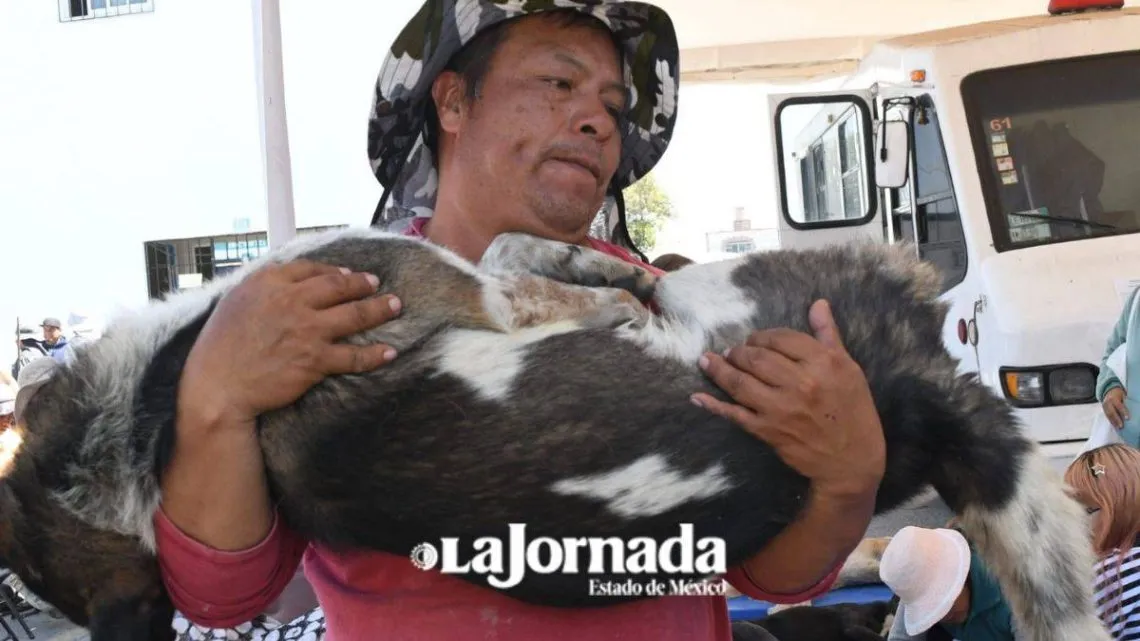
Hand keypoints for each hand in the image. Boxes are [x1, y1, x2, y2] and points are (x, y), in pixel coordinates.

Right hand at [181, 260, 401, 424]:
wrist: (218, 385)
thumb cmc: (220, 346)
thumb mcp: (236, 301)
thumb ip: (264, 287)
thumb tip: (287, 280)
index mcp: (270, 283)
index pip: (312, 269)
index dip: (335, 271)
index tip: (348, 274)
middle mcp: (292, 301)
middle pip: (339, 286)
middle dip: (363, 284)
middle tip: (377, 284)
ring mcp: (307, 330)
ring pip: (354, 315)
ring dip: (380, 309)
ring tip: (396, 306)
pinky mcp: (315, 360)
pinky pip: (354, 356)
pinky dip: (375, 354)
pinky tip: (390, 351)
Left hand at [691, 300, 884, 498]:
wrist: (852, 460)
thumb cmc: (853, 410)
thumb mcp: (848, 368)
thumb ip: (828, 335)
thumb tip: (818, 304)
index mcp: (823, 363)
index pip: (781, 338)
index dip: (763, 336)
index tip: (756, 340)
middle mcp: (800, 383)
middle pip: (756, 357)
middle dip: (739, 351)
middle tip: (734, 351)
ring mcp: (780, 408)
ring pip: (740, 382)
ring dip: (719, 369)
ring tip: (708, 361)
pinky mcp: (767, 430)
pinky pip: (734, 414)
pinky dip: (714, 405)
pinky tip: (697, 397)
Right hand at [1104, 387, 1128, 428]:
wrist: (1109, 390)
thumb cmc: (1119, 394)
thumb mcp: (1123, 395)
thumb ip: (1125, 402)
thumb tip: (1132, 409)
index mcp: (1113, 398)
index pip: (1119, 406)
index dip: (1123, 412)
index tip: (1127, 418)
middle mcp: (1107, 402)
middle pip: (1112, 412)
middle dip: (1117, 420)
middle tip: (1121, 426)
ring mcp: (1104, 406)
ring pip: (1108, 415)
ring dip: (1113, 422)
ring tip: (1118, 428)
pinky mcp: (1103, 409)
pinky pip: (1107, 416)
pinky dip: (1111, 421)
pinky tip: (1115, 425)